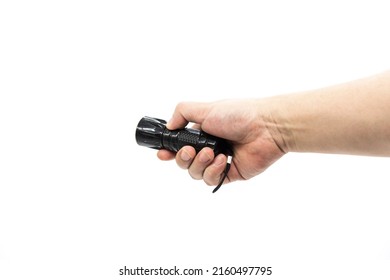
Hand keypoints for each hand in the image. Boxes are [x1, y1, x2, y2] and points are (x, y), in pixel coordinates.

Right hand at [157, 99, 284, 186]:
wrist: (266, 127)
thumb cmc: (239, 114)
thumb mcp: (206, 108)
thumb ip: (183, 113)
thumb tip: (169, 126)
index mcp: (203, 132)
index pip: (180, 145)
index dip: (169, 152)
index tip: (162, 154)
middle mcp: (209, 147)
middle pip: (184, 162)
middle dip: (183, 158)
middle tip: (191, 150)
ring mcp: (220, 162)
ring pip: (196, 173)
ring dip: (199, 164)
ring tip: (211, 153)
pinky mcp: (231, 174)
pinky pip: (212, 180)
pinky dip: (213, 171)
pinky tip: (223, 160)